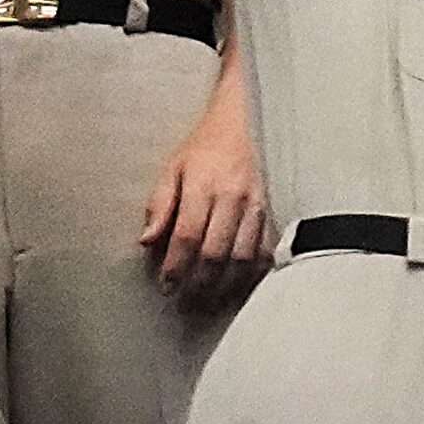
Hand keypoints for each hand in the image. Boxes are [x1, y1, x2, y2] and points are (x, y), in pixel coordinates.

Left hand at [139, 85, 269, 310]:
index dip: (176, 266)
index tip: (166, 286)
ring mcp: (258, 206)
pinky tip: (241, 286)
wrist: (246, 120)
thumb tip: (147, 241)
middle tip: (187, 303)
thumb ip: (159, 205)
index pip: (186, 235)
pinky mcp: (276, 212)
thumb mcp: (173, 167)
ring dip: (226, 286)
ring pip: (244, 258)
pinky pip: (267, 252)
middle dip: (199, 284)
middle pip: (215, 253)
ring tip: (210, 301)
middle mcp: (232, 197)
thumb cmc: (206, 145)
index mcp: (202, 184)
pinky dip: (253, 274)